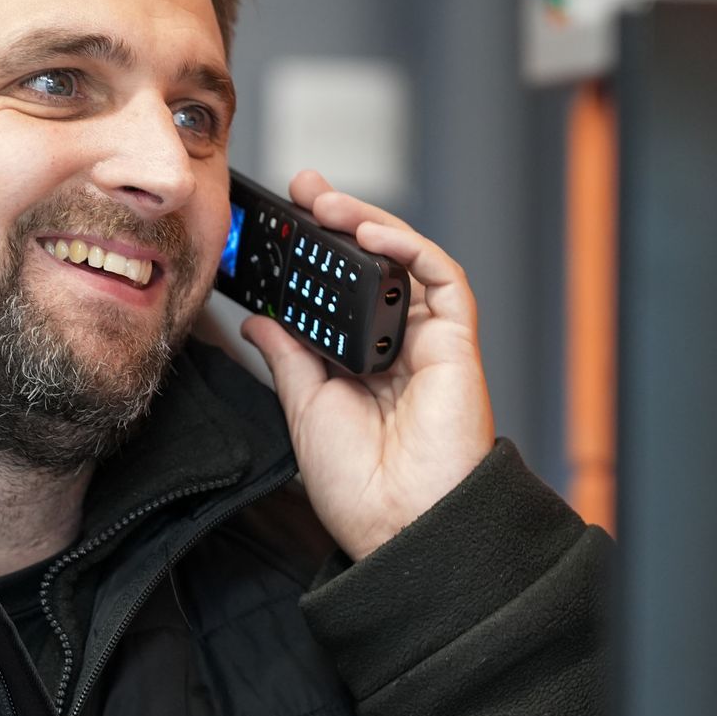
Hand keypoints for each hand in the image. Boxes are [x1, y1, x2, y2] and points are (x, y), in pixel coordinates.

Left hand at [239, 170, 495, 560]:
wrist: (396, 526)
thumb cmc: (358, 484)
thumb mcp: (304, 406)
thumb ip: (288, 355)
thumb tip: (260, 318)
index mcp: (360, 364)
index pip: (337, 292)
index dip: (311, 254)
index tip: (273, 225)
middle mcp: (396, 348)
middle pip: (371, 268)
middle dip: (339, 222)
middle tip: (301, 189)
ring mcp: (428, 344)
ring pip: (406, 263)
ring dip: (368, 224)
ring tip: (325, 202)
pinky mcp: (456, 344)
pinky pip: (442, 280)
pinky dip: (410, 248)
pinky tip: (372, 234)